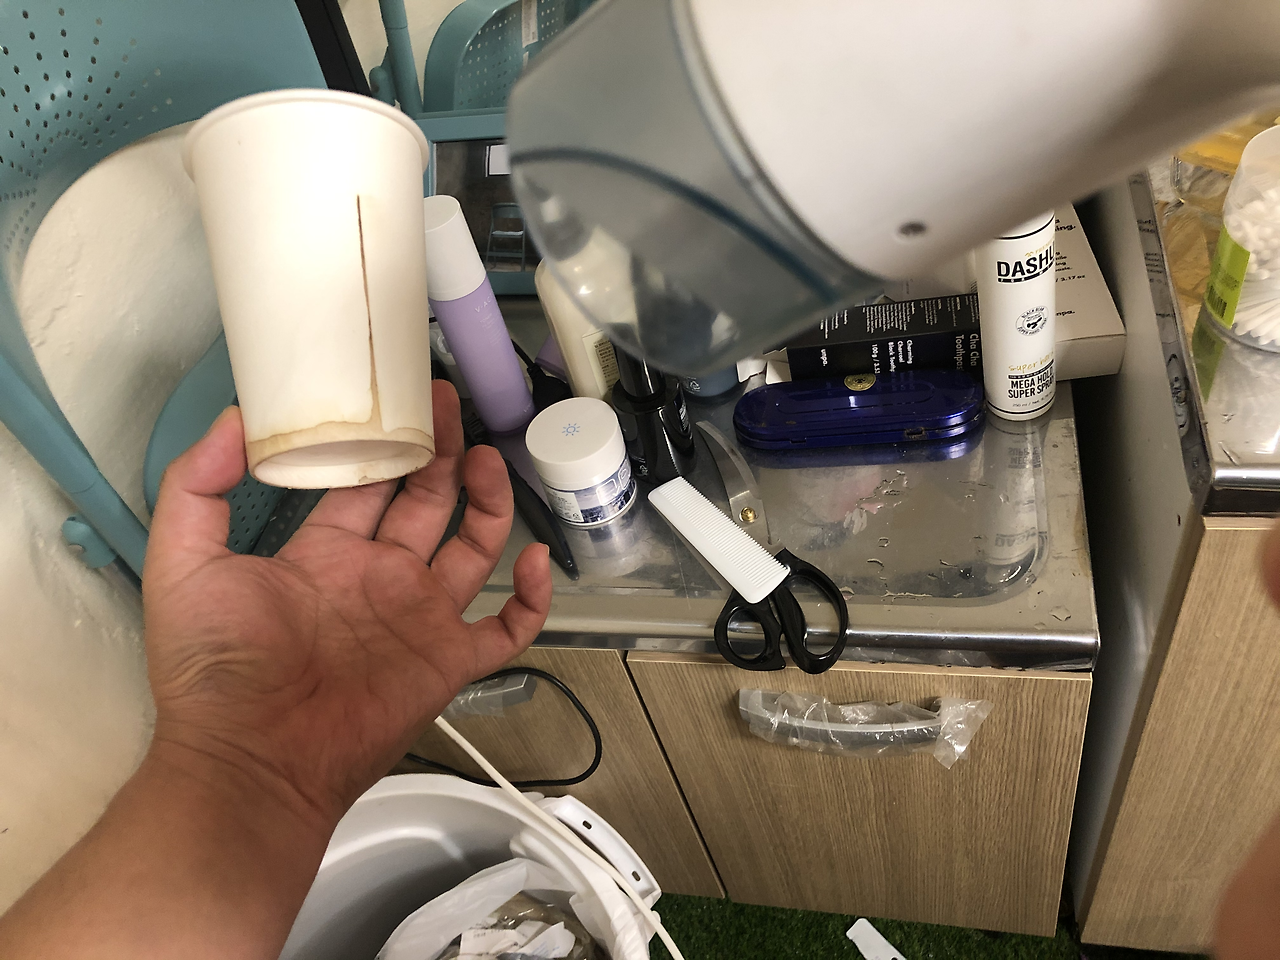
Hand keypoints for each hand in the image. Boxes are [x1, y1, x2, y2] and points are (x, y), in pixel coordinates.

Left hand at [141, 380, 552, 831]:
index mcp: (326, 553)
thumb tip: (235, 420)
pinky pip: (508, 628)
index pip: (369, 483)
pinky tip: (535, 561)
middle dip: (442, 451)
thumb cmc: (214, 672)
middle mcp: (379, 578)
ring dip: (487, 502)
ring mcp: (419, 618)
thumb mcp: (184, 563)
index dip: (389, 442)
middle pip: (427, 500)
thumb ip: (197, 488)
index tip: (404, 400)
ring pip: (474, 547)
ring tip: (487, 458)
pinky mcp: (449, 661)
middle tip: (451, 404)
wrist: (251, 759)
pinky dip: (531, 599)